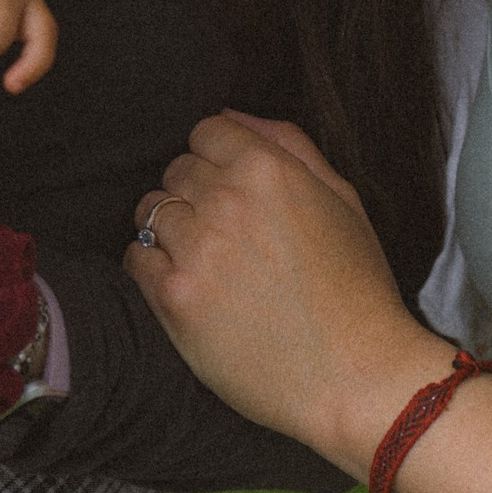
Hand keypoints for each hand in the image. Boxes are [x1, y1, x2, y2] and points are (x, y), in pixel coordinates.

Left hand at [125, 110, 442, 472]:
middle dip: (194, 194)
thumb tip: (231, 115)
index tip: (230, 188)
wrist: (356, 378)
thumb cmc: (357, 290)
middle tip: (225, 234)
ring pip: (151, 211)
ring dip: (171, 230)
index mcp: (268, 168)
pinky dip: (151, 266)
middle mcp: (226, 200)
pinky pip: (134, 258)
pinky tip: (187, 284)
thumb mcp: (341, 199)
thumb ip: (287, 143)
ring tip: (207, 262)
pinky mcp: (175, 298)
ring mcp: (197, 249)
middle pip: (176, 170)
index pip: (206, 131)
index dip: (217, 157)